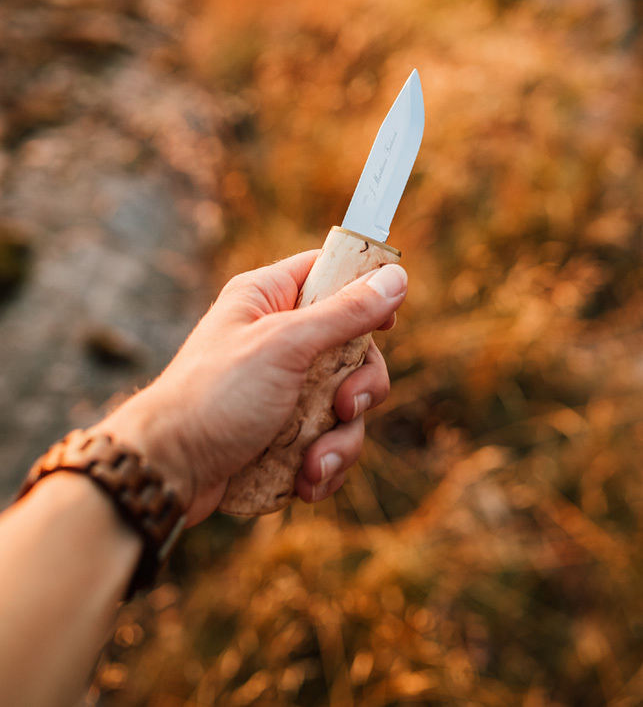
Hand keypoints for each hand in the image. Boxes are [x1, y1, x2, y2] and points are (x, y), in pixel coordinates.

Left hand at [96, 251, 407, 525]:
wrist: (167, 471)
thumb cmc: (215, 396)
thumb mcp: (284, 346)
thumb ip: (344, 314)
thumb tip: (395, 277)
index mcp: (267, 298)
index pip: (329, 273)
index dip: (365, 291)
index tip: (389, 321)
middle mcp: (276, 338)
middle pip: (351, 347)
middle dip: (359, 388)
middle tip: (345, 407)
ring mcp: (279, 388)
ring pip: (344, 403)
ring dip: (340, 439)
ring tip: (314, 464)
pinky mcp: (280, 431)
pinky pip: (326, 440)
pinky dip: (322, 463)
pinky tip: (304, 481)